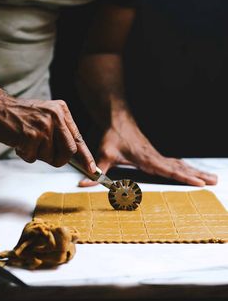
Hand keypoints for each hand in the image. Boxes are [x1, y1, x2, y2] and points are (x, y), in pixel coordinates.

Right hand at [0, 90, 95, 170]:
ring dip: (38, 155)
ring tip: (27, 142)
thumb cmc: (19, 116)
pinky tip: (19, 142)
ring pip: (51, 157)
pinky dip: (26, 155)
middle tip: (46, 155)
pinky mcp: (31, 135)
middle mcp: (56, 116)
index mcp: (61, 111)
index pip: (78, 138)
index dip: (86, 156)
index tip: (92, 169)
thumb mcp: (45, 116)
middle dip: (60, 159)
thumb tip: (70, 155)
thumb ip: (59, 132)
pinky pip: (34, 157)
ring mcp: (44, 126)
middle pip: (69, 151)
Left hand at [79, 120, 216, 186]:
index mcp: (147, 158)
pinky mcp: (154, 153)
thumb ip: (97, 169)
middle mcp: (155, 157)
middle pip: (180, 167)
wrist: (116, 117)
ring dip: (195, 171)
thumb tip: (85, 182)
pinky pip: (174, 161)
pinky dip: (185, 167)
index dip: (184, 177)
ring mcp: (156, 154)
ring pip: (179, 164)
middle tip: (215, 181)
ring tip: (211, 178)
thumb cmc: (112, 135)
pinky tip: (190, 170)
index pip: (169, 170)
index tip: (199, 183)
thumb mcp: (104, 153)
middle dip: (198, 175)